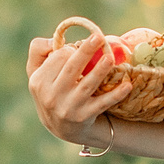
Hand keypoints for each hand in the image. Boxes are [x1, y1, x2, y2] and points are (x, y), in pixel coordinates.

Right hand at [25, 27, 132, 145]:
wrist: (61, 126)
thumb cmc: (51, 89)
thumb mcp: (36, 71)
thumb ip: (38, 49)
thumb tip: (53, 40)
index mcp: (39, 81)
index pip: (58, 58)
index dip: (71, 50)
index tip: (77, 48)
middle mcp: (52, 95)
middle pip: (71, 68)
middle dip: (85, 52)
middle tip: (99, 37)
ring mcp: (69, 107)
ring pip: (87, 85)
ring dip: (99, 71)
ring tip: (110, 57)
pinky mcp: (85, 117)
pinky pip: (102, 104)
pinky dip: (115, 95)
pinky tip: (127, 85)